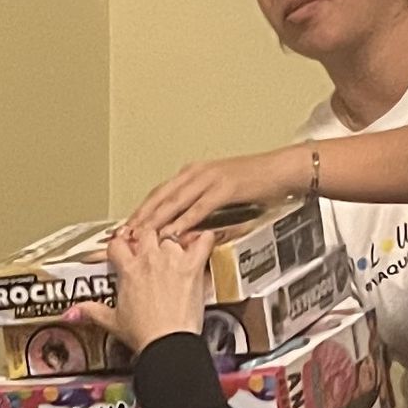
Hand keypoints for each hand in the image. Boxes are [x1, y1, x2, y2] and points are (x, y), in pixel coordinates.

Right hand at [72, 224, 215, 354]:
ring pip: (171, 237)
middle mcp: (149, 259)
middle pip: (146, 233)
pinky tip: (203, 242)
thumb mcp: (112, 321)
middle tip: (151, 251)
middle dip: (147, 240)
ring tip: (177, 254)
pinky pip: (203, 241)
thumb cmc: (143, 334)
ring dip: (174, 244)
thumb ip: (91, 311)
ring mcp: (172, 260)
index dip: (120, 245)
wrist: (167, 342)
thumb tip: (72, 312)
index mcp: (128, 269)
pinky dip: (205, 239)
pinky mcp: (193, 266)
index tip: (124, 250)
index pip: (117, 244)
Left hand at [126, 148, 306, 237]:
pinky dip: (184, 221)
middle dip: (141, 217)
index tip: (126, 227)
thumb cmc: (257, 183)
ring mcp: (210, 179)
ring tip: (141, 236)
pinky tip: (173, 233)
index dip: (141, 210)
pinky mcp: (225, 188)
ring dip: (156, 220)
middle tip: (124, 235)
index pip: (160, 193)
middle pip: (161, 196)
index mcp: (194, 173)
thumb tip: (186, 223)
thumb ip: (202, 204)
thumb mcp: (223, 192)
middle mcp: (197, 173)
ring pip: (175, 201)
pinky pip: (199, 208)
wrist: (283, 170)